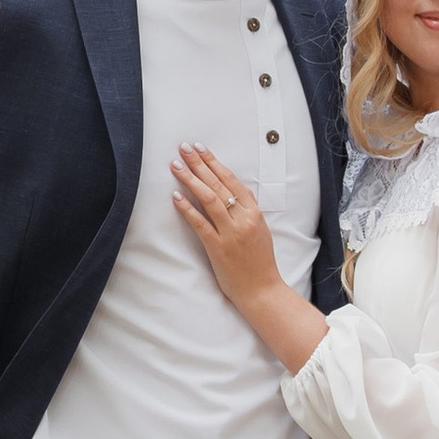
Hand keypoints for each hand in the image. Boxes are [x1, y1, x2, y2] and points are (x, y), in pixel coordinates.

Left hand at [172, 145, 327, 375]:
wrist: (262, 290)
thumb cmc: (259, 262)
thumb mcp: (259, 230)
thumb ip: (246, 211)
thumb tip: (232, 192)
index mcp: (254, 213)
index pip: (232, 180)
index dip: (215, 163)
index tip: (201, 148)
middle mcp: (243, 219)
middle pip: (218, 184)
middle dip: (199, 164)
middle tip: (184, 148)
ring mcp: (231, 233)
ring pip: (209, 199)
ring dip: (191, 180)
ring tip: (176, 165)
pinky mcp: (218, 248)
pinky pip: (200, 224)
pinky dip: (187, 209)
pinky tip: (175, 197)